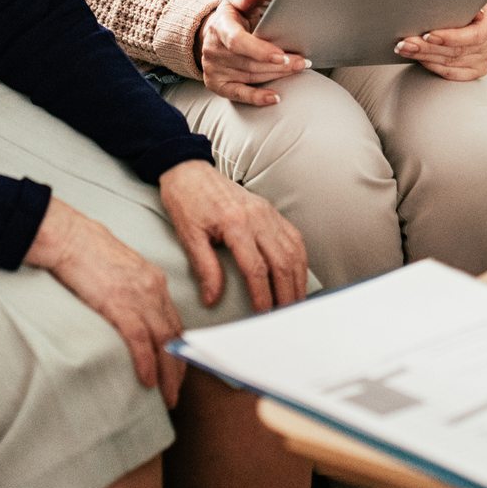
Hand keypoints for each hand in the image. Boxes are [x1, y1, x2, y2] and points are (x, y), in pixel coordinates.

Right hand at [23, 197, 186, 406]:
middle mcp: (153, 288)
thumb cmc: (86, 251)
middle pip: (175, 335)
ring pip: (164, 342)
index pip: (175, 321)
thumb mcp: (119, 270)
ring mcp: (138, 296)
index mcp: (154, 280)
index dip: (179, 349)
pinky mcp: (119, 303)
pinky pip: (140, 341)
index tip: (177, 370)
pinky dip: (147, 364)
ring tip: (167, 396)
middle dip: (178, 368)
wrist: (67, 236)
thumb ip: (131, 291)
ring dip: (168, 375)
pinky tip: (148, 382)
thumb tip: (131, 314)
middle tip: (176, 392)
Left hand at [159, 160, 309, 312]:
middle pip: (282, 263)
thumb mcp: (189, 236)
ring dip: (297, 279)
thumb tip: (212, 298)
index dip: (263, 296)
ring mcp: (268, 212)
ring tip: (295, 302)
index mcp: (236, 223)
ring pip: (293, 251)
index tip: (263, 316)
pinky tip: (297, 276)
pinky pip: (293, 238)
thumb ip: (205, 268)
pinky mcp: (271, 211)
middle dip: (286, 294)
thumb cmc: (187, 201)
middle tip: (285, 317)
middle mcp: (258, 217)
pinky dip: (299, 260)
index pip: (256, 269)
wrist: (190, 170)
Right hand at [195, 0, 307, 104]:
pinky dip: (257, 98)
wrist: (209, 36)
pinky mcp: (216, 84)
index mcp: (220, 28)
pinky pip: (239, 94)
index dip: (260, 50)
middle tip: (303, 62)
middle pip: (250, 62)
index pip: (238, 42)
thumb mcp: (237, 4)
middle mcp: (213, 50)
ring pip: (250, 76)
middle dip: (279, 63)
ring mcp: (214, 69)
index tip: (282, 55)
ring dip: (277, 75)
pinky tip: (275, 97)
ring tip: (298, 69)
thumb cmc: (231, 20)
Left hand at [396, 0, 486, 81]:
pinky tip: (419, 58)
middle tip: (406, 42)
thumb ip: (459, 0)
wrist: (481, 17)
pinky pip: (452, 73)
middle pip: (458, 50)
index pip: (475, 34)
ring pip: (451, 62)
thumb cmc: (471, 2)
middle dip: (428, 47)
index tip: (428, 35)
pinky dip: (433, 65)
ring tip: (406, 48)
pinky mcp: (478, 70)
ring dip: (424, 56)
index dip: (451, 37)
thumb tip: (434, 0)